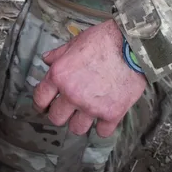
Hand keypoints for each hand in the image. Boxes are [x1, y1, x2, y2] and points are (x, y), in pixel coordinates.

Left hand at [32, 20, 147, 137]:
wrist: (132, 45)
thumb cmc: (104, 40)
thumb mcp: (75, 42)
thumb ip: (58, 55)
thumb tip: (47, 60)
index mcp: (59, 76)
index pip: (40, 99)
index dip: (40, 103)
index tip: (44, 106)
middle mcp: (72, 94)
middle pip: (56, 118)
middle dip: (60, 114)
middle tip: (67, 109)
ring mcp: (91, 106)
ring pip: (77, 129)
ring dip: (79, 122)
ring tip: (86, 113)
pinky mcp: (112, 114)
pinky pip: (102, 132)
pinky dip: (103, 126)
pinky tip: (104, 117)